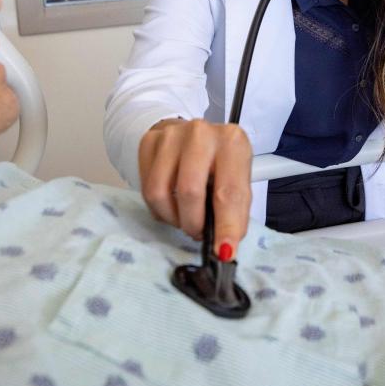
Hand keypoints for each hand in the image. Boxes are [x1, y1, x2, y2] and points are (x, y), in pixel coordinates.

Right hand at [137, 118, 252, 258]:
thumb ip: (234, 214)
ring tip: (184, 216)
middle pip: (189, 192)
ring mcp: (171, 135)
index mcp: (232, 142)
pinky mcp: (149, 141)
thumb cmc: (220, 165)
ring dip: (173, 217)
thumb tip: (225, 249)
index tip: (223, 252)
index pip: (227, 191)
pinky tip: (171, 202)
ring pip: (160, 193)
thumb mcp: (238, 183)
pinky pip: (145, 188)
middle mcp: (201, 133)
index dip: (225, 226)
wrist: (195, 137)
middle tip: (198, 231)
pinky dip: (159, 207)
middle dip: (193, 223)